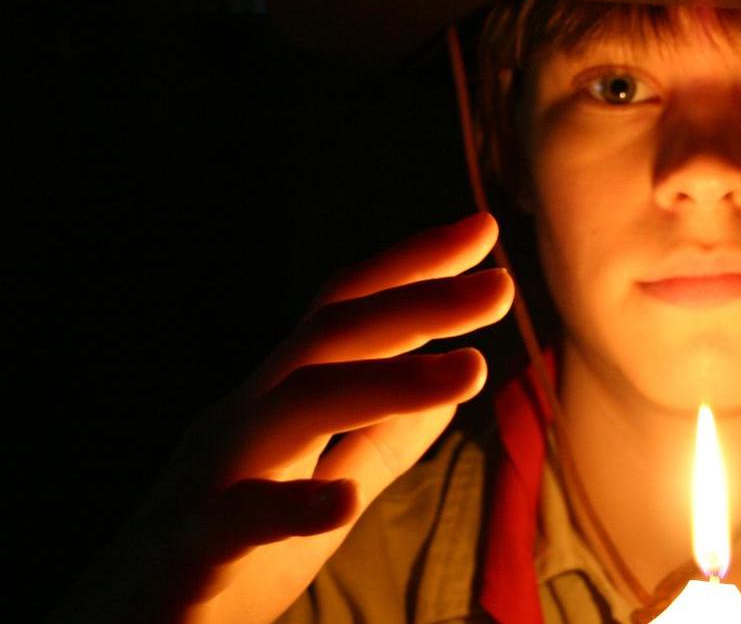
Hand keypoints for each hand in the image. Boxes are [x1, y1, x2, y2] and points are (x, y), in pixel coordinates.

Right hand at [53, 212, 513, 623]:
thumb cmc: (222, 561)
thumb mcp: (320, 492)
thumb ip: (379, 441)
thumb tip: (450, 378)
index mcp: (275, 406)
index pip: (346, 316)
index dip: (412, 269)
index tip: (484, 230)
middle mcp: (242, 423)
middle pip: (329, 337)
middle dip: (416, 303)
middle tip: (501, 284)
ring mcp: (210, 481)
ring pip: (294, 406)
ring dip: (387, 382)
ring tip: (471, 370)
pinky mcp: (188, 553)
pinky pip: (236, 520)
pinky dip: (290, 505)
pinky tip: (341, 502)